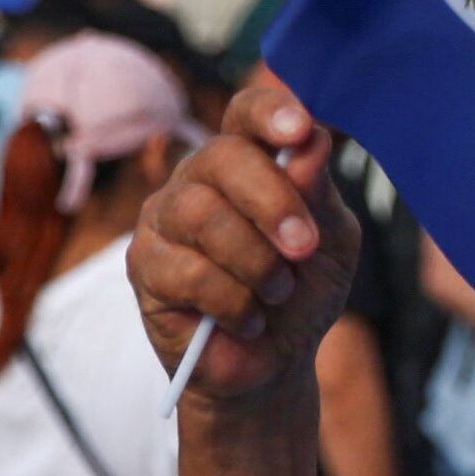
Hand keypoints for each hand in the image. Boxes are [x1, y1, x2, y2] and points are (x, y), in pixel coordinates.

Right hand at [134, 74, 362, 404]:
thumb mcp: (330, 243)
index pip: (246, 114)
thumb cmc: (302, 292)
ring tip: (277, 292)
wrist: (276, 363)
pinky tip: (248, 319)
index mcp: (249, 162)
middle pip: (222, 156)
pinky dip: (233, 300)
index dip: (269, 113)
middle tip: (306, 248)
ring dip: (255, 261)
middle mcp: (199, 179)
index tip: (300, 130)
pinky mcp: (144, 266)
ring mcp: (164, 219)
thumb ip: (318, 194)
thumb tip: (312, 141)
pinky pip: (186, 270)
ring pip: (201, 213)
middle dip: (273, 202)